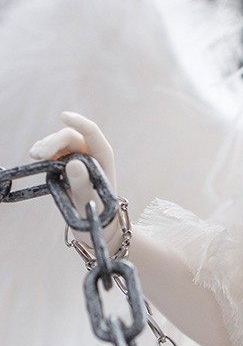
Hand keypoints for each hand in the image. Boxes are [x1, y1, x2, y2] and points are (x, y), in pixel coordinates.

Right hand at [28, 111, 121, 251]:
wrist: (97, 229)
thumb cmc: (99, 217)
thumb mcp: (89, 204)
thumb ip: (82, 184)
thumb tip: (72, 163)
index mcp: (103, 159)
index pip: (92, 133)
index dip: (79, 122)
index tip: (63, 116)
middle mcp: (92, 155)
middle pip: (71, 137)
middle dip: (53, 142)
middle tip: (37, 155)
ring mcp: (79, 160)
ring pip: (60, 143)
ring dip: (46, 146)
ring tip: (35, 155)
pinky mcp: (68, 166)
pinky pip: (55, 152)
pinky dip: (44, 152)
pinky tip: (36, 156)